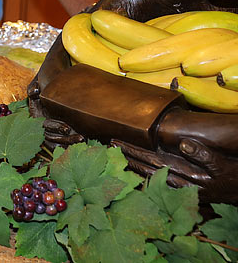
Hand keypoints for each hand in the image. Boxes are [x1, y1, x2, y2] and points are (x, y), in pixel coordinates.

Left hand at [113, 137, 237, 201]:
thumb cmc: (234, 176)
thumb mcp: (222, 164)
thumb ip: (204, 154)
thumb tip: (183, 144)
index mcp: (186, 176)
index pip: (152, 160)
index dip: (134, 150)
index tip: (116, 141)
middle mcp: (180, 185)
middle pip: (147, 168)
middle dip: (127, 156)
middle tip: (109, 145)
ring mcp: (180, 190)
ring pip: (150, 176)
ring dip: (132, 165)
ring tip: (116, 154)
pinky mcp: (184, 193)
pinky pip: (158, 184)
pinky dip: (144, 176)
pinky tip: (132, 171)